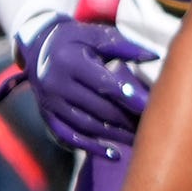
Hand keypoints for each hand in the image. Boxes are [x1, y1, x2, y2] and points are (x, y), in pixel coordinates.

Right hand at [22, 14, 154, 159]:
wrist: (38, 48)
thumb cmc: (75, 40)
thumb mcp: (95, 36)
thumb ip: (123, 46)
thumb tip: (153, 56)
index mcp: (69, 62)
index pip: (103, 82)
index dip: (127, 95)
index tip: (149, 105)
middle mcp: (55, 84)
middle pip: (97, 107)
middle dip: (126, 118)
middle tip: (151, 125)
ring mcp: (50, 103)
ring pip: (86, 125)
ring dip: (115, 135)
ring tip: (141, 139)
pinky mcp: (48, 116)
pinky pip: (70, 137)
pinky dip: (92, 148)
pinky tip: (115, 154)